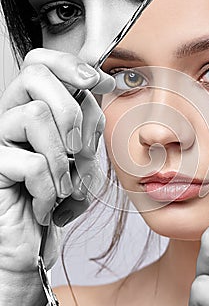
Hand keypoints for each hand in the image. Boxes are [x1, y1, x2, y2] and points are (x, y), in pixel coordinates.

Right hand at [0, 48, 113, 272]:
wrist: (35, 244)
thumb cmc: (60, 199)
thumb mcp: (84, 156)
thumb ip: (88, 120)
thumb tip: (102, 82)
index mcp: (33, 109)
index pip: (40, 62)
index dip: (71, 64)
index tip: (100, 83)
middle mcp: (11, 118)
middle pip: (35, 75)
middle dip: (73, 111)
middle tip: (79, 150)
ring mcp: (0, 142)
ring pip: (36, 114)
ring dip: (64, 158)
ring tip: (65, 187)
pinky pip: (32, 163)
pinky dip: (52, 189)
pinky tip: (48, 206)